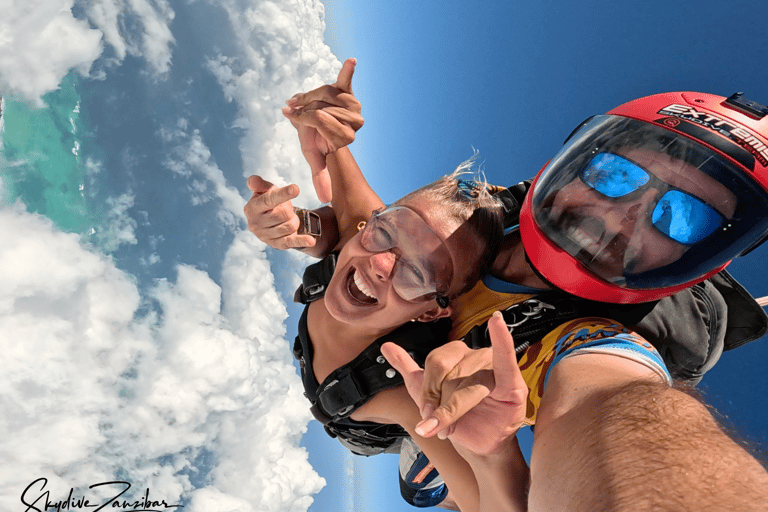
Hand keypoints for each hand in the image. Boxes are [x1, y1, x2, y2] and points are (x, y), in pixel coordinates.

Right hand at [244, 175, 316, 249]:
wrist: (269, 223)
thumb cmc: (268, 203)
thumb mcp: (264, 190)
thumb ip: (260, 183)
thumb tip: (253, 180)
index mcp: (252, 208)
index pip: (269, 200)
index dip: (283, 194)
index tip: (296, 189)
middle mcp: (255, 224)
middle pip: (283, 214)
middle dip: (289, 209)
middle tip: (285, 208)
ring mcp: (265, 236)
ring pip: (290, 226)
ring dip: (294, 220)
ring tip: (288, 218)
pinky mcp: (276, 245)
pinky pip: (291, 242)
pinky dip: (302, 241)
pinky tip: (311, 241)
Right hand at [282, 58, 362, 202]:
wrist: (318, 125)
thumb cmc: (315, 142)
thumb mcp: (314, 158)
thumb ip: (321, 176)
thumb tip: (326, 199)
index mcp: (346, 137)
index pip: (320, 119)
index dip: (303, 116)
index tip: (290, 114)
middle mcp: (353, 121)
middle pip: (321, 106)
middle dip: (304, 106)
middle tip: (292, 107)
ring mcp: (351, 105)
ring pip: (323, 93)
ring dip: (308, 95)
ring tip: (298, 100)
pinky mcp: (346, 90)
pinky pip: (346, 80)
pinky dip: (348, 70)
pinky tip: (352, 61)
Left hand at [381, 312, 528, 455]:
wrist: (477, 443)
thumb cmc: (457, 416)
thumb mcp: (427, 393)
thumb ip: (408, 368)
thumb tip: (386, 347)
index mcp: (455, 354)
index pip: (435, 362)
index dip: (428, 389)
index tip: (426, 414)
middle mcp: (475, 355)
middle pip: (450, 374)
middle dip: (440, 405)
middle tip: (437, 426)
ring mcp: (494, 366)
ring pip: (468, 384)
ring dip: (455, 411)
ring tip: (449, 430)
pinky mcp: (513, 382)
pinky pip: (506, 359)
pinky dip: (502, 339)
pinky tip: (496, 322)